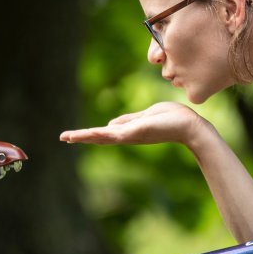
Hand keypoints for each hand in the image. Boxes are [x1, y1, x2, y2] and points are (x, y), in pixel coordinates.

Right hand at [60, 102, 205, 146]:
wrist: (190, 127)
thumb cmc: (172, 119)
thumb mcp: (145, 116)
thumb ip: (128, 120)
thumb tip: (110, 125)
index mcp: (129, 131)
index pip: (105, 133)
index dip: (88, 134)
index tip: (72, 135)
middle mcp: (127, 136)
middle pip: (99, 137)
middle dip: (81, 137)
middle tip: (63, 137)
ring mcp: (131, 136)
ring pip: (102, 137)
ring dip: (84, 136)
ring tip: (67, 136)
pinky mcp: (135, 132)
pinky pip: (114, 133)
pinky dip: (99, 134)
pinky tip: (87, 134)